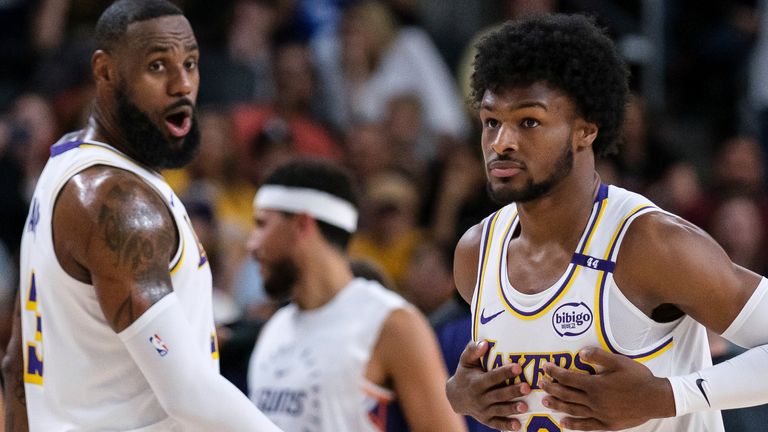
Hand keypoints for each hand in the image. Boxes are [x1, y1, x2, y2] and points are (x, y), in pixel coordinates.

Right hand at [445, 340, 530, 430]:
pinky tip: (517, 425)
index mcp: (476, 382)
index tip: (518, 367)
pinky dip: (506, 425)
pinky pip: (497, 423)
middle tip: (527, 387)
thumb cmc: (465, 374)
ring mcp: (483, 410)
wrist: (455, 397)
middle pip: (498, 395)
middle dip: (513, 391)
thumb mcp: (466, 361)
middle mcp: (479, 398)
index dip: (505, 372)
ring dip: (512, 409)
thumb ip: (473, 350)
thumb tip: (484, 343)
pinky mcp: (486, 420)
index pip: (492, 377)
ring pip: (499, 410)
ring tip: (525, 407)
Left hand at [541, 348, 675, 429]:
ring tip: (545, 401)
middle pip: (566, 394)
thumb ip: (598, 356)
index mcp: (595, 384)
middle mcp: (594, 401)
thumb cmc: (638, 378)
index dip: (554, 372)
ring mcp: (600, 414)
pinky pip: (586, 426)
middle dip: (551, 388)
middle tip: (540, 383)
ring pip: (573, 410)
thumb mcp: (619, 361)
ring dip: (557, 405)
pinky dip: (573, 425)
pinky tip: (563, 423)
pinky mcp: (607, 424)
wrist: (656, 399)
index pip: (568, 377)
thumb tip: (580, 353)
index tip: (545, 367)